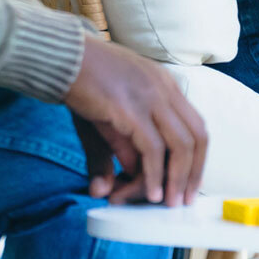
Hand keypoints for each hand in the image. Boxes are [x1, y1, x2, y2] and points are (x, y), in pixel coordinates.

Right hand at [63, 37, 208, 205]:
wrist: (60, 56)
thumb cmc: (80, 83)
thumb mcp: (105, 118)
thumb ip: (113, 151)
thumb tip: (106, 188)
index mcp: (165, 84)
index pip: (196, 125)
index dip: (198, 158)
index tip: (189, 182)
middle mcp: (164, 88)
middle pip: (197, 135)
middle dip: (194, 172)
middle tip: (184, 199)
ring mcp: (149, 96)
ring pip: (180, 145)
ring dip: (177, 178)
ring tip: (168, 202)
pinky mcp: (130, 108)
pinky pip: (153, 149)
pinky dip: (154, 176)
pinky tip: (149, 192)